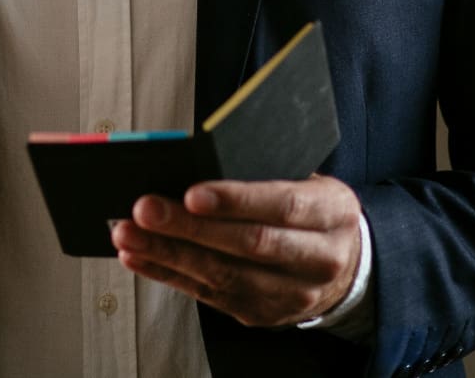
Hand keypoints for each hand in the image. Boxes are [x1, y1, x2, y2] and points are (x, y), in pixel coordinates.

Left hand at [110, 175, 362, 328]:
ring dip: (168, 254)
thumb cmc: (310, 208)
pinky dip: (168, 274)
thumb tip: (192, 161)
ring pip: (224, 276)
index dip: (236, 200)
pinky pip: (209, 295)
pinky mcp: (263, 313)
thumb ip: (261, 171)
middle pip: (248, 245)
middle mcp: (319, 259)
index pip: (283, 205)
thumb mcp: (305, 179)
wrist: (346, 264)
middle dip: (190, 227)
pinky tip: (138, 255)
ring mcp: (291, 294)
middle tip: (145, 208)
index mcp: (332, 213)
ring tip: (128, 233)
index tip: (191, 191)